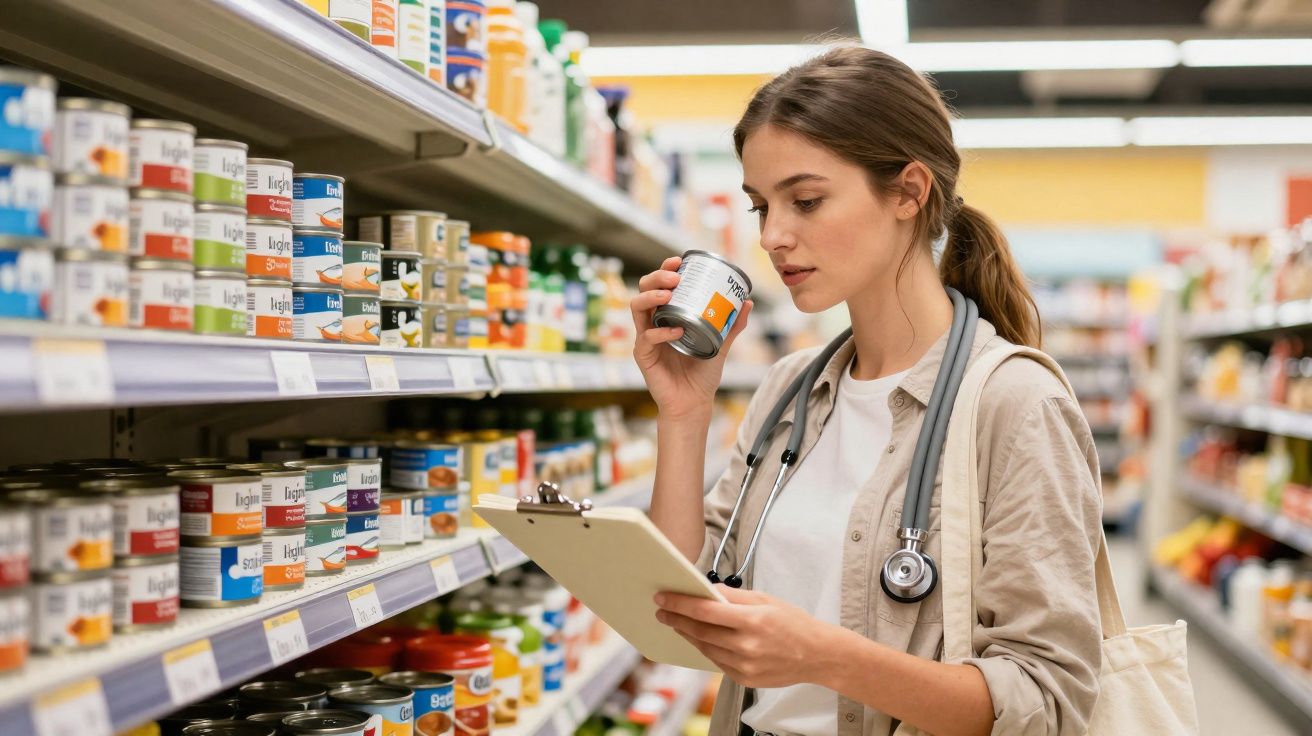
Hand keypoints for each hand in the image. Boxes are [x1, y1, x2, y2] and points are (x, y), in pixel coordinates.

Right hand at [631, 256, 753, 421]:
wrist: (694, 403)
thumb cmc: (702, 374)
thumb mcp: (720, 344)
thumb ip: (732, 325)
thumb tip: (747, 302)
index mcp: (668, 316)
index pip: (660, 286)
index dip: (666, 270)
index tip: (680, 261)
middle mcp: (653, 323)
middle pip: (644, 290)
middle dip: (657, 277)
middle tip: (675, 277)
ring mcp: (645, 338)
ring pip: (636, 307)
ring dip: (651, 296)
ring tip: (669, 294)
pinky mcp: (643, 356)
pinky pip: (646, 338)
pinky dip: (661, 332)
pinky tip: (677, 331)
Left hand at [654, 586, 827, 687]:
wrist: (817, 655)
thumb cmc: (793, 622)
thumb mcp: (765, 599)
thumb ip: (733, 596)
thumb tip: (706, 588)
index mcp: (752, 620)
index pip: (705, 610)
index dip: (679, 603)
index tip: (663, 597)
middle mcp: (746, 646)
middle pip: (700, 631)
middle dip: (676, 619)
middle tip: (662, 610)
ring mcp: (745, 666)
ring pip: (705, 648)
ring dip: (687, 634)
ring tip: (676, 623)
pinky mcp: (744, 679)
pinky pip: (716, 662)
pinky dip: (705, 648)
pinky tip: (698, 638)